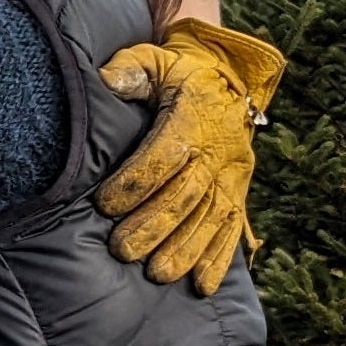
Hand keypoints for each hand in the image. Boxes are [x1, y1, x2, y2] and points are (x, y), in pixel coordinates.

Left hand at [96, 19, 284, 295]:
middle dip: (154, 226)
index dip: (135, 181)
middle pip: (186, 194)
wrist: (229, 79)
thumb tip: (106, 78)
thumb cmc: (179, 72)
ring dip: (185, 249)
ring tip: (158, 274)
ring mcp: (233, 175)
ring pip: (210, 218)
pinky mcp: (240, 192)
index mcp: (193, 117)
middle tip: (123, 250)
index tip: (105, 204)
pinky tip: (202, 286)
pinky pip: (233, 229)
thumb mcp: (156, 59)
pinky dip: (219, 259)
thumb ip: (131, 68)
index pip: (164, 154)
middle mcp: (218, 151)